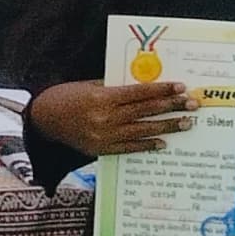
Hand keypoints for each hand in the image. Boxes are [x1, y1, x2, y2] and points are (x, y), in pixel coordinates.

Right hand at [29, 79, 195, 157]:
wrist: (42, 120)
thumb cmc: (65, 97)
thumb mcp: (88, 86)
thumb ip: (114, 89)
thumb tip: (143, 89)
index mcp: (102, 98)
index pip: (140, 93)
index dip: (162, 90)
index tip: (180, 87)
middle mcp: (105, 117)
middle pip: (146, 111)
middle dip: (172, 106)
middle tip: (192, 104)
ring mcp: (104, 135)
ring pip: (142, 130)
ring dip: (167, 126)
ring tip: (186, 123)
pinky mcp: (100, 149)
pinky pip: (129, 148)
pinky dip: (146, 145)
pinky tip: (162, 142)